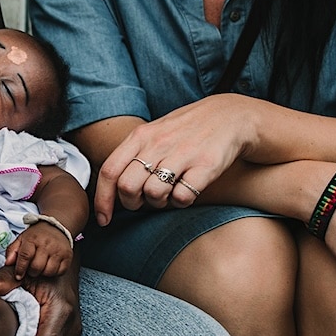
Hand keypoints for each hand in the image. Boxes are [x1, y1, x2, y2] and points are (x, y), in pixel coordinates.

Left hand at [4, 222, 71, 279]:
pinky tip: (50, 266)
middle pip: (37, 267)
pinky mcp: (68, 256)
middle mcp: (47, 244)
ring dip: (43, 273)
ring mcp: (59, 250)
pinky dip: (54, 272)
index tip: (18, 276)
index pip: (25, 256)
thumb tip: (7, 263)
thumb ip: (12, 251)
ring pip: (48, 271)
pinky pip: (60, 272)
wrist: (56, 227)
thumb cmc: (36, 236)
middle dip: (32, 271)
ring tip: (41, 267)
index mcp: (32, 239)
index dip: (20, 268)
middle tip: (31, 269)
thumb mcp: (21, 239)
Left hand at [94, 96, 255, 224]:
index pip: (110, 170)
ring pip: (153, 194)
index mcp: (142, 135)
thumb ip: (133, 154)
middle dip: (132, 203)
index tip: (103, 218)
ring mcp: (183, 154)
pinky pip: (182, 197)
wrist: (232, 117)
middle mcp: (159, 143)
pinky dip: (181, 202)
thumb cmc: (188, 130)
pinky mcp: (206, 166)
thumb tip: (110, 186)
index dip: (103, 200)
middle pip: (128, 187)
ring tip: (167, 194)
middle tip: (143, 202)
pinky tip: (186, 191)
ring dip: (158, 203)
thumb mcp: (156, 132)